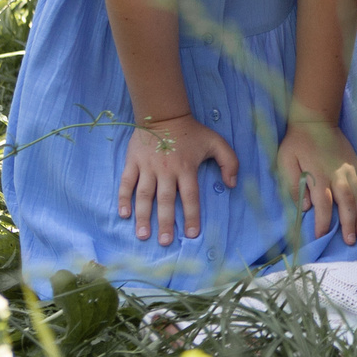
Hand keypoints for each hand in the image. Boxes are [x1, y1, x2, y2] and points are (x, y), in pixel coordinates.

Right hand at [117, 113, 238, 243]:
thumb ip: (229, 162)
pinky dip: (124, 198)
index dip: (192, 216)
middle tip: (165, 242)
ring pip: (144, 195)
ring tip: (143, 235)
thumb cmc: (192, 132)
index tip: (192, 234)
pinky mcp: (133, 162)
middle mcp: (166, 170)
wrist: (164, 114)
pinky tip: (124, 214)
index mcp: (186, 168)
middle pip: (165, 200)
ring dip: (143, 216)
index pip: (190, 197)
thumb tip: (232, 184)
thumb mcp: (216, 142)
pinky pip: (126, 183)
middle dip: (165, 223)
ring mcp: (147, 167)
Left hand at [275, 115, 356, 243]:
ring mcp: (350, 169)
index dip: (322, 222)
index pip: (323, 204)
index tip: (321, 236)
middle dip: (349, 223)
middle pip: (346, 202)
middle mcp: (338, 175)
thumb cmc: (297, 143)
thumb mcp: (285, 161)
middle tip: (351, 241)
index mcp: (318, 176)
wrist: (315, 119)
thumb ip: (293, 184)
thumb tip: (304, 206)